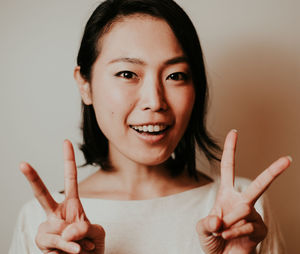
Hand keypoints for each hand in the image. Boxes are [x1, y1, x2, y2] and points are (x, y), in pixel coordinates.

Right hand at [20, 140, 104, 253]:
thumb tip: (67, 231)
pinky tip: (77, 252)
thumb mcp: (96, 233)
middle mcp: (57, 214)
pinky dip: (69, 249)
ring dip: (72, 240)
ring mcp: (48, 228)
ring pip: (54, 229)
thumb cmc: (91, 245)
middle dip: (33, 178)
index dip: (68, 160)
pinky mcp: (44, 243)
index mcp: (72, 205)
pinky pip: (55, 243)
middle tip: (22, 164)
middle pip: (42, 194)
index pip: (70, 179)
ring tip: (80, 248)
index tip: (66, 141)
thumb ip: (86, 228)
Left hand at [196, 130, 290, 253]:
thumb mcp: (203, 229)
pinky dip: (234, 234)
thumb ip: (206, 224)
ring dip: (227, 225)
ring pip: (242, 212)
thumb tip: (218, 219)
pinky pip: (245, 227)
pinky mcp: (260, 229)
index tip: (235, 132)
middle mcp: (242, 201)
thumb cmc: (213, 240)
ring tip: (223, 232)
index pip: (228, 167)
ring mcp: (253, 215)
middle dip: (273, 172)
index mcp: (227, 194)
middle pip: (259, 185)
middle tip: (287, 160)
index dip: (230, 150)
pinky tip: (231, 238)